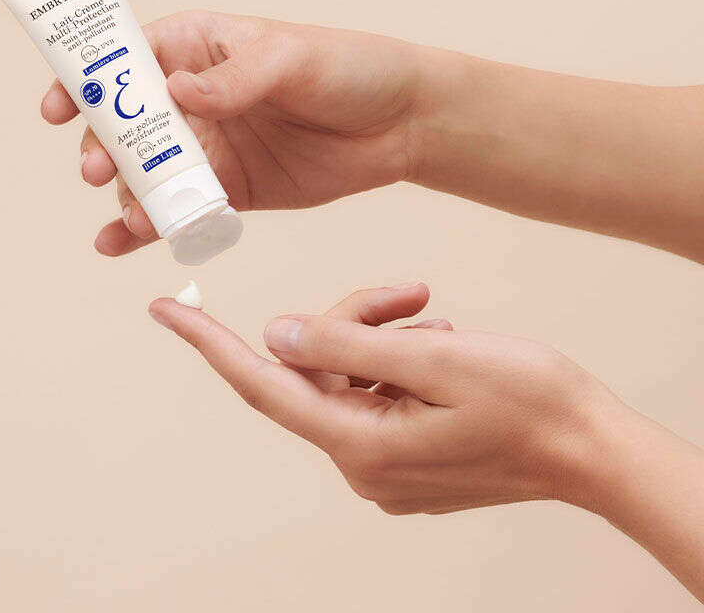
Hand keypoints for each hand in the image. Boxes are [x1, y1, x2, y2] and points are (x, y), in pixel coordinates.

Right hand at [41, 11, 443, 255]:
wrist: (401, 126)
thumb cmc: (349, 71)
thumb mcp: (292, 60)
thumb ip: (235, 80)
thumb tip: (178, 95)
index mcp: (202, 48)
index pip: (130, 58)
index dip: (88, 80)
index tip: (58, 107)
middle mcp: (197, 99)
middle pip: (128, 123)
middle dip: (103, 147)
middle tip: (95, 170)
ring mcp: (211, 147)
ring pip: (149, 171)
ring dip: (126, 193)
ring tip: (129, 219)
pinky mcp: (231, 191)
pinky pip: (182, 209)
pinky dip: (151, 226)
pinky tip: (122, 243)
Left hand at [147, 283, 611, 514]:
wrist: (592, 449)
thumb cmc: (528, 403)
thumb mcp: (436, 359)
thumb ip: (347, 345)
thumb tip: (278, 333)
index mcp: (361, 445)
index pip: (263, 384)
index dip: (210, 343)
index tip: (165, 309)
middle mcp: (362, 461)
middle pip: (320, 369)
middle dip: (352, 320)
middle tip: (408, 295)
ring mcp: (385, 463)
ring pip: (351, 375)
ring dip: (382, 337)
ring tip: (435, 321)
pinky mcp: (405, 455)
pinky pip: (375, 392)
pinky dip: (395, 359)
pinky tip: (438, 345)